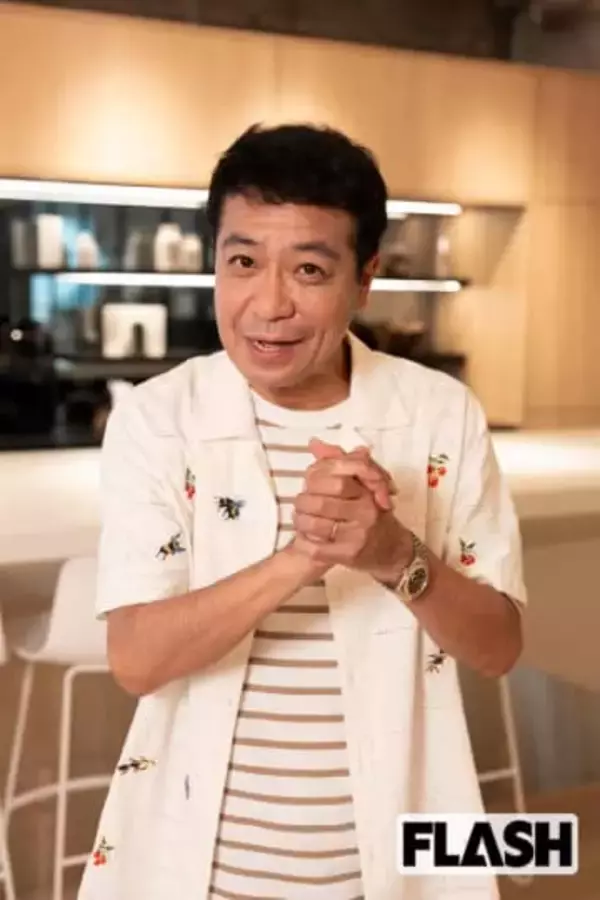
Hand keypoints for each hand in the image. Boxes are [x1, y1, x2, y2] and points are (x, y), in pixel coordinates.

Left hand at [290, 442, 413, 584]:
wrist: (392, 549)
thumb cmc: (374, 513)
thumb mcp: (363, 483)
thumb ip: (339, 461)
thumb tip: (314, 443)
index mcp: (367, 491)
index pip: (335, 480)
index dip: (314, 482)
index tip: (310, 485)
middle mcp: (365, 511)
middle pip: (320, 502)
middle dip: (303, 503)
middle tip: (299, 503)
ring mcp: (357, 535)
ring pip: (316, 525)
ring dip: (301, 522)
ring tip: (299, 519)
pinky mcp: (349, 555)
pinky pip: (317, 549)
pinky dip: (305, 544)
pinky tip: (304, 539)